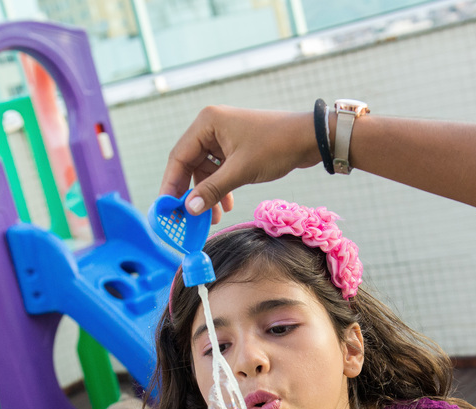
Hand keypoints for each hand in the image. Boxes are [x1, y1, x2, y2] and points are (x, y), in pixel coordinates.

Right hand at [159, 106, 320, 221]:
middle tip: (185, 219)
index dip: (171, 185)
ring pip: (205, 170)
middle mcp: (210, 126)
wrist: (309, 139)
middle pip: (189, 164)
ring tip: (212, 218)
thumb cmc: (276, 147)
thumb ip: (212, 190)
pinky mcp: (235, 147)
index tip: (166, 209)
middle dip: (190, 193)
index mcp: (206, 123)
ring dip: (208, 194)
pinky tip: (227, 206)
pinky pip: (219, 170)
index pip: (178, 157)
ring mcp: (223, 136)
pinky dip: (221, 188)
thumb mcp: (241, 171)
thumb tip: (189, 210)